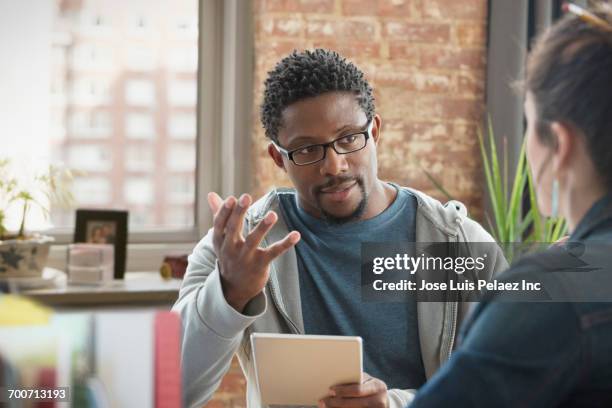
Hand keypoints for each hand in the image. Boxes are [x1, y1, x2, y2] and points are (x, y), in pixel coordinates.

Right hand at [207, 192, 299, 312]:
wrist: (234, 288)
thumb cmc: (229, 256)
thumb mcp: (221, 239)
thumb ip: (219, 215)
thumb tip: (211, 194)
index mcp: (220, 241)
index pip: (220, 224)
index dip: (224, 212)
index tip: (232, 198)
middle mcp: (230, 249)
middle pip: (233, 229)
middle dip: (239, 213)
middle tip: (246, 196)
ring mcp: (246, 258)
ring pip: (253, 241)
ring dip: (263, 227)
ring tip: (273, 214)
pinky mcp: (260, 264)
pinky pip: (273, 253)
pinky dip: (285, 244)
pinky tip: (296, 235)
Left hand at [319, 373, 388, 407]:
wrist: (385, 401)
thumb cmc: (370, 387)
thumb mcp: (367, 381)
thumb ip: (356, 379)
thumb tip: (336, 377)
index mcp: (377, 387)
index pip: (358, 389)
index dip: (343, 390)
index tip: (330, 390)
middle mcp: (380, 400)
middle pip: (355, 403)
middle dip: (337, 403)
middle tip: (323, 401)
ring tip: (325, 406)